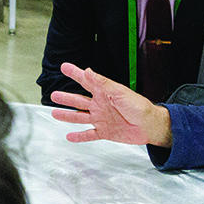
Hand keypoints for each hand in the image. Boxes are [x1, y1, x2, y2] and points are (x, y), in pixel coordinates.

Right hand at [50, 62, 171, 146]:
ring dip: (68, 115)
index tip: (65, 67)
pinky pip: (89, 134)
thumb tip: (88, 71)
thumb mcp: (120, 92)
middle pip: (79, 100)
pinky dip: (79, 136)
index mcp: (104, 93)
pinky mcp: (105, 132)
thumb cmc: (139, 107)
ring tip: (55, 113)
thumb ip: (102, 83)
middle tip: (54, 95)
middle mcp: (100, 105)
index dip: (75, 73)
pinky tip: (70, 136)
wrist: (150, 126)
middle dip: (66, 98)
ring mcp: (101, 119)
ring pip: (80, 117)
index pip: (86, 81)